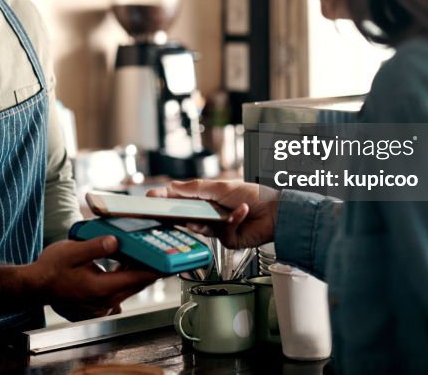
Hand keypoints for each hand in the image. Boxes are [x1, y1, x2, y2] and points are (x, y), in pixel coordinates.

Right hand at [31, 237, 159, 320]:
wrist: (35, 286)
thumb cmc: (50, 269)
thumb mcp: (72, 251)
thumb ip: (95, 247)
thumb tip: (115, 241)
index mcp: (101, 288)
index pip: (137, 279)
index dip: (157, 269)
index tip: (171, 261)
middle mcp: (105, 300)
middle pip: (137, 284)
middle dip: (151, 268)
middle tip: (164, 252)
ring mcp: (102, 305)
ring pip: (129, 287)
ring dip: (138, 272)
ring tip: (146, 253)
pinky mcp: (98, 303)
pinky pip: (119, 290)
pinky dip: (126, 277)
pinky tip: (126, 262)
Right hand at [148, 180, 279, 248]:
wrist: (277, 213)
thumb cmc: (254, 194)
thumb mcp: (221, 186)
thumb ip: (196, 188)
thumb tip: (173, 186)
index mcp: (207, 197)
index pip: (181, 198)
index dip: (166, 199)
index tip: (150, 199)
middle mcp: (210, 212)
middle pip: (186, 215)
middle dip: (177, 214)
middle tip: (163, 213)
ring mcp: (217, 227)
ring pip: (200, 228)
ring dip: (205, 221)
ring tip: (210, 215)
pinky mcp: (227, 240)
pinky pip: (221, 233)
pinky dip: (232, 221)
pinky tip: (241, 212)